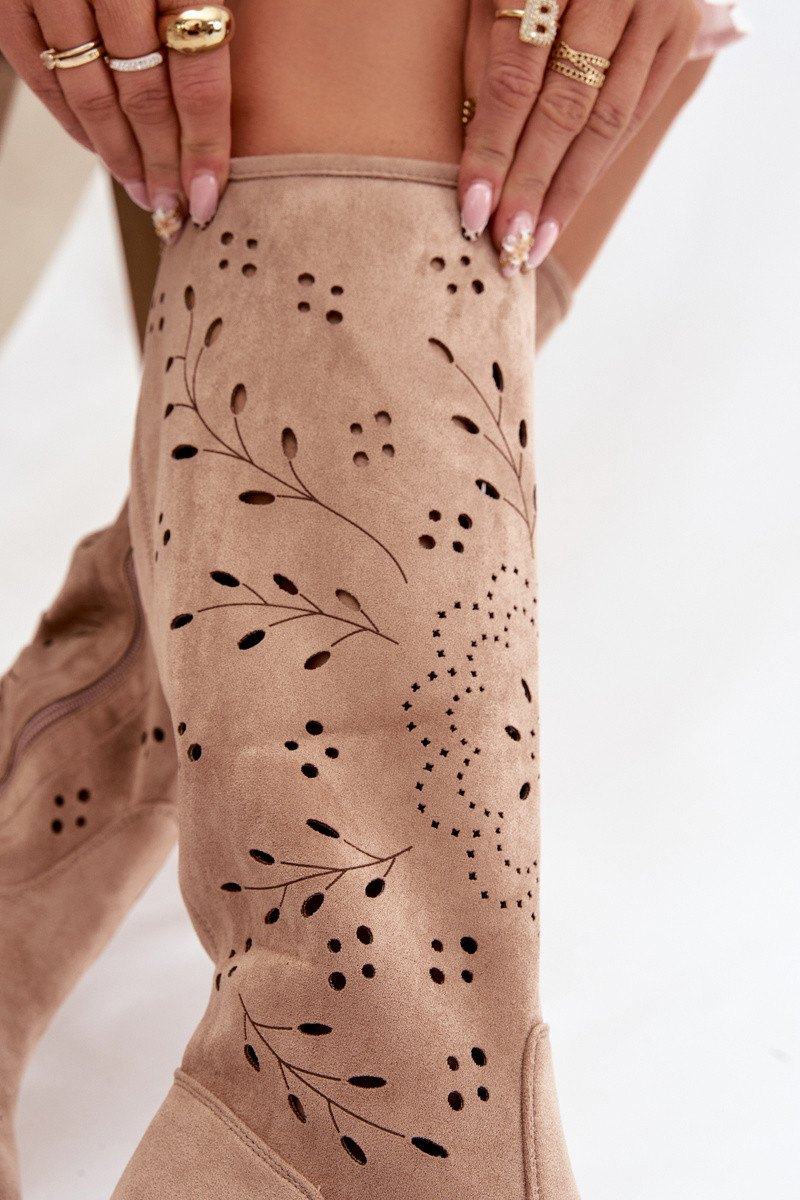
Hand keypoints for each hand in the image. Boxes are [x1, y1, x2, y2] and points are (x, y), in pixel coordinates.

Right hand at [0, 2, 231, 239]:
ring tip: (143, 191)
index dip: (205, 146)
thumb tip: (217, 122)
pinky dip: (70, 118)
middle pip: (145, 96)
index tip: (208, 196)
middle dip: (163, 163)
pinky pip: (40, 71)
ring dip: (120, 154)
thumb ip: (209, 22)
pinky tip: (98, 148)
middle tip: (175, 207)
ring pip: (91, 94)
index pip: (197, 77)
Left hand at [458, 0, 701, 274]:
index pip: (515, 77)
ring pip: (608, 119)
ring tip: (535, 242)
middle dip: (532, 184)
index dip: (493, 149)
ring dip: (568, 190)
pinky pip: (635, 113)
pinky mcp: (681, 29)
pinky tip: (567, 204)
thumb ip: (484, 58)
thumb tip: (476, 156)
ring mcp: (656, 7)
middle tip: (508, 244)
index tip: (473, 208)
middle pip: (567, 107)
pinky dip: (598, 164)